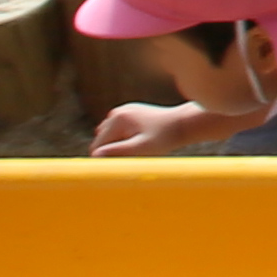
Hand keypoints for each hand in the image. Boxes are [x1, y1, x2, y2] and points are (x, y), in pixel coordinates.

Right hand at [89, 99, 230, 160]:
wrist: (182, 124)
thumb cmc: (164, 138)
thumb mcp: (141, 148)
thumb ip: (118, 151)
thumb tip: (94, 155)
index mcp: (117, 119)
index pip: (98, 146)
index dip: (106, 159)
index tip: (123, 165)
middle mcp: (117, 112)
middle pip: (103, 141)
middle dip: (114, 151)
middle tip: (135, 156)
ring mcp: (123, 111)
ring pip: (110, 137)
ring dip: (119, 146)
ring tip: (140, 148)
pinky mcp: (130, 113)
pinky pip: (119, 132)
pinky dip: (125, 139)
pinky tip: (142, 141)